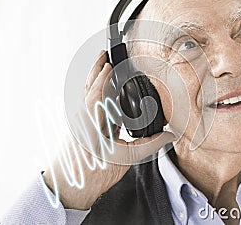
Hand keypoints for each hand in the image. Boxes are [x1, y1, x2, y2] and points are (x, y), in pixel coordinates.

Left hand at [43, 50, 174, 209]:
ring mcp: (80, 120)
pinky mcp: (81, 124)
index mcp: (91, 126)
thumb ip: (150, 145)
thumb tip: (169, 135)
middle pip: (88, 88)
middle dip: (96, 69)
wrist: (70, 187)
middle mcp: (83, 119)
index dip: (102, 78)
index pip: (95, 95)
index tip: (109, 64)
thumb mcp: (126, 160)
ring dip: (95, 77)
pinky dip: (95, 90)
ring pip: (86, 93)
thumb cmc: (94, 175)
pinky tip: (102, 87)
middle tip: (103, 54)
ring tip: (103, 64)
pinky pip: (88, 102)